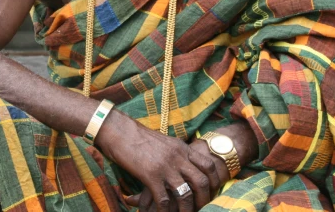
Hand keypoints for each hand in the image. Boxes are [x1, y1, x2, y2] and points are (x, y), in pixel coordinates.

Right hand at [95, 112, 222, 211]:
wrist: (120, 131)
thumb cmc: (139, 137)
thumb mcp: (165, 142)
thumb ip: (177, 153)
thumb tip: (185, 163)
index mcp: (182, 148)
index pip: (208, 165)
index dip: (214, 181)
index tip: (213, 192)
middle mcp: (177, 157)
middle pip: (201, 182)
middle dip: (205, 199)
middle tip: (202, 208)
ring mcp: (165, 167)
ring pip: (185, 194)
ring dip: (187, 209)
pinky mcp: (151, 175)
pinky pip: (164, 199)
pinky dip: (166, 211)